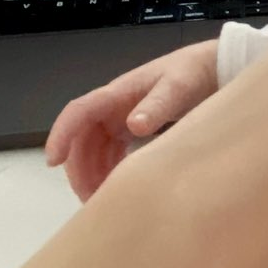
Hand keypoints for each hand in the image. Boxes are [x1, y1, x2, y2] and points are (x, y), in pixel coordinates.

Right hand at [45, 42, 220, 200]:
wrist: (215, 66)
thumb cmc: (195, 72)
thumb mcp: (179, 88)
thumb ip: (158, 106)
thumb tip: (133, 126)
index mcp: (118, 93)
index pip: (79, 112)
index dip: (62, 134)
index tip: (52, 161)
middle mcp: (113, 106)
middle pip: (83, 138)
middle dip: (79, 167)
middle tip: (88, 199)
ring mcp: (121, 118)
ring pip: (94, 148)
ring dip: (91, 173)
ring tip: (101, 200)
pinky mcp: (131, 128)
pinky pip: (110, 151)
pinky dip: (107, 170)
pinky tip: (115, 187)